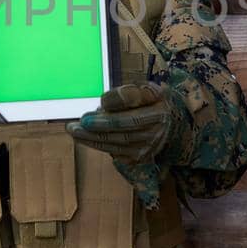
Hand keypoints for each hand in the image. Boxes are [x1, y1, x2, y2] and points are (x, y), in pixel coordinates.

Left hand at [65, 83, 187, 163]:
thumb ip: (129, 93)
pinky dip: (99, 145)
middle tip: (77, 123)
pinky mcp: (139, 158)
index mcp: (158, 110)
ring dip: (92, 138)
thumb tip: (105, 102)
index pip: (135, 110)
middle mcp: (155, 131)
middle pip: (123, 130)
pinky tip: (85, 138)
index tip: (101, 102)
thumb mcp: (147, 90)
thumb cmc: (152, 103)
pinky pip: (116, 152)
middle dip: (98, 128)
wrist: (172, 125)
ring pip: (117, 143)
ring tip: (74, 130)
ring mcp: (147, 147)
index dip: (117, 106)